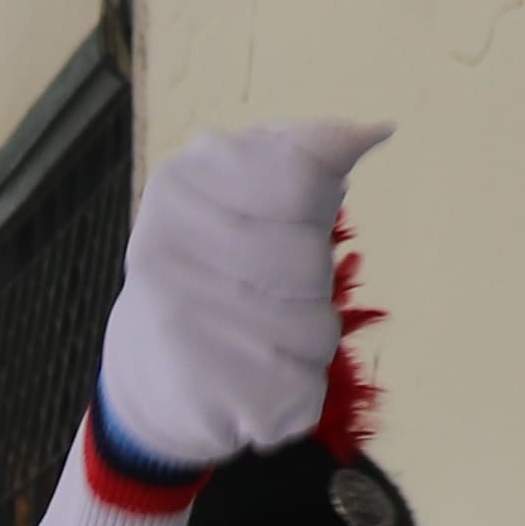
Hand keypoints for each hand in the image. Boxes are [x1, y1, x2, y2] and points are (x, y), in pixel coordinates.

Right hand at [92, 117, 391, 473]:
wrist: (146, 380)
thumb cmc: (211, 272)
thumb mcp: (243, 195)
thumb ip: (304, 159)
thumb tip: (378, 129)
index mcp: (179, 185)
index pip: (301, 181)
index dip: (311, 209)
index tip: (279, 223)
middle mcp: (166, 251)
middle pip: (310, 260)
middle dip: (307, 283)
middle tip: (259, 294)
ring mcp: (182, 325)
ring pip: (315, 329)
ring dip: (305, 341)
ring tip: (256, 341)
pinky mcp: (204, 396)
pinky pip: (303, 390)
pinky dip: (295, 393)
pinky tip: (253, 383)